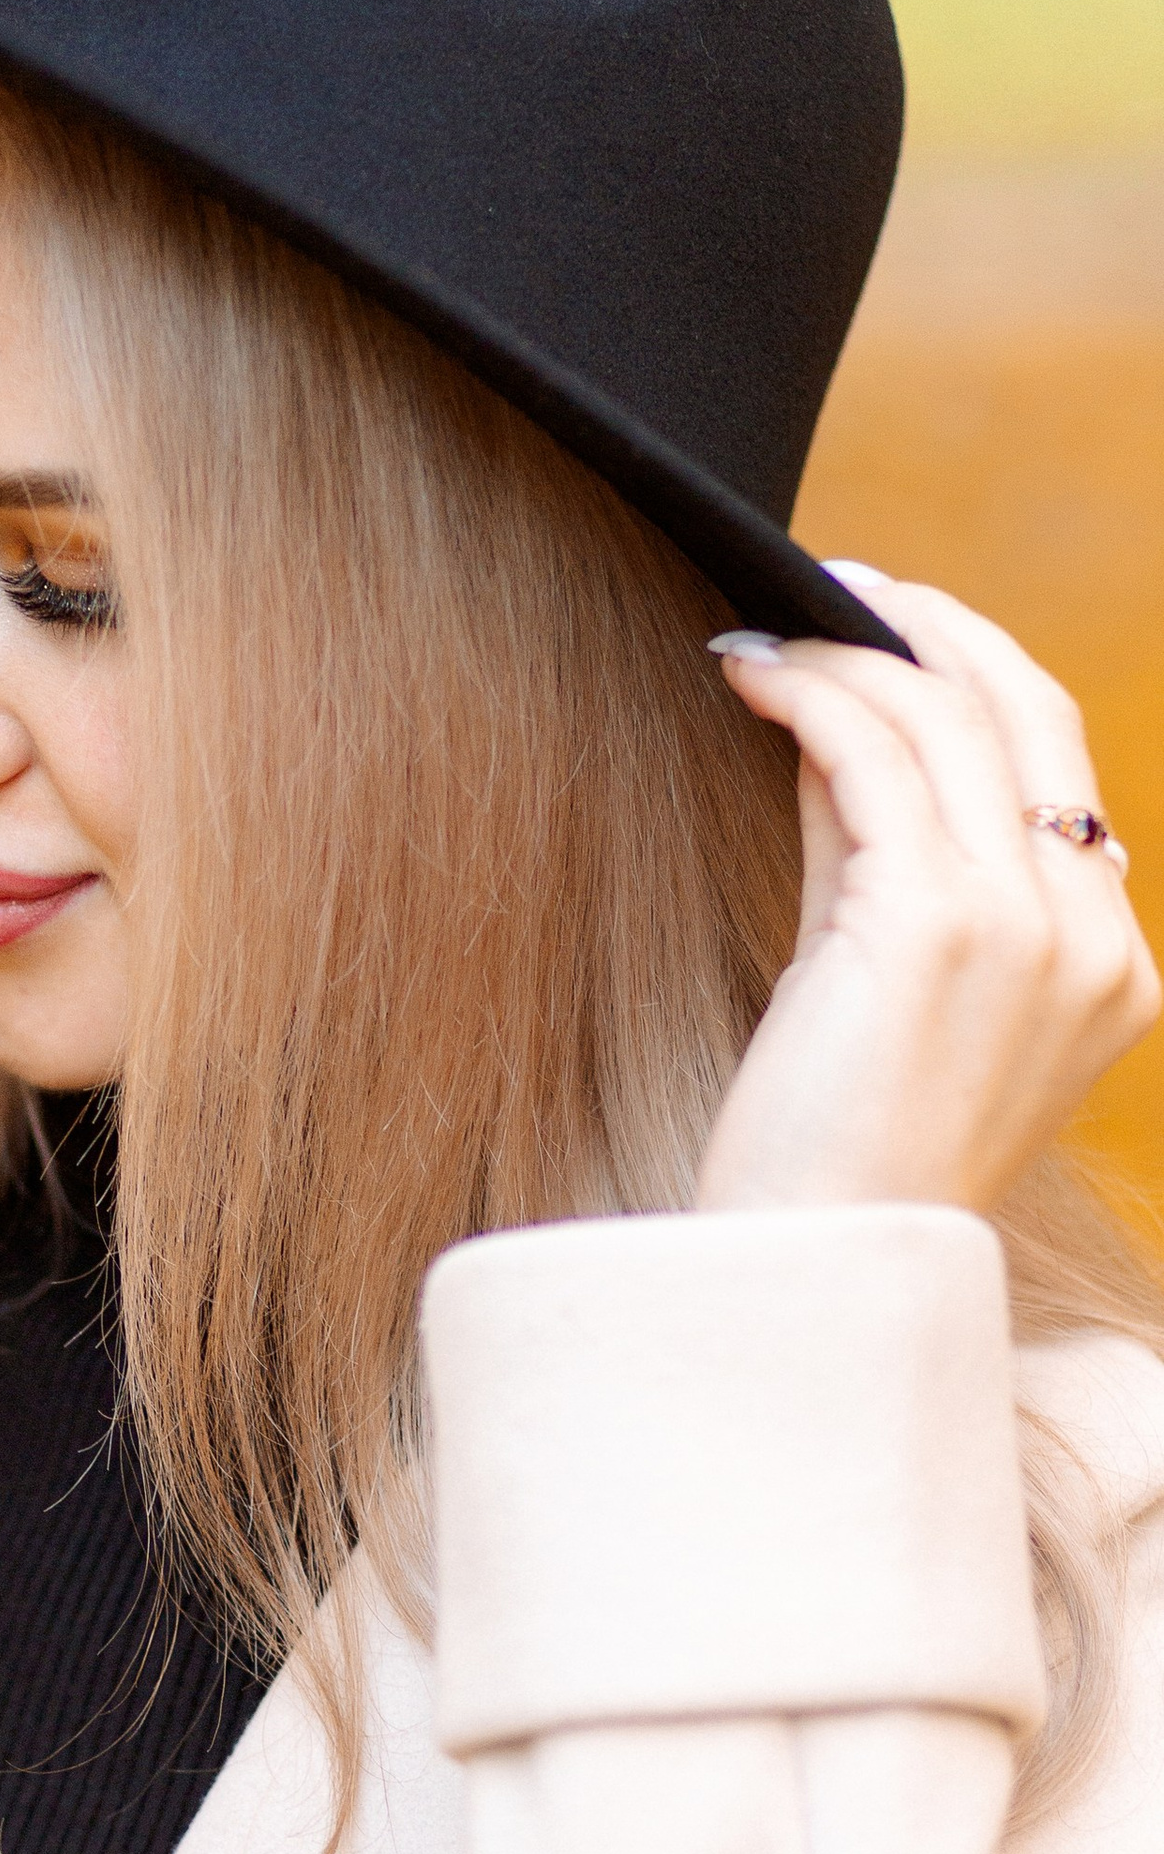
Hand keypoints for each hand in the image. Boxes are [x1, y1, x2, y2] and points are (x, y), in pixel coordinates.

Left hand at [696, 567, 1157, 1217]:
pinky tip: (743, 672)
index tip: (895, 625)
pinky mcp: (941, 923)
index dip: (978, 678)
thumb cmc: (828, 1154)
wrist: (808, 1270)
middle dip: (930, 630)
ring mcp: (1032, 929)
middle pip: (1027, 719)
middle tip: (840, 583)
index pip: (1061, 772)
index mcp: (1111, 970)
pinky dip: (806, 692)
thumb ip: (876, 857)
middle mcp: (1094, 941)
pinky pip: (875, 755)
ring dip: (849, 651)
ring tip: (765, 632)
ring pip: (948, 721)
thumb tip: (832, 724)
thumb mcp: (874, 981)